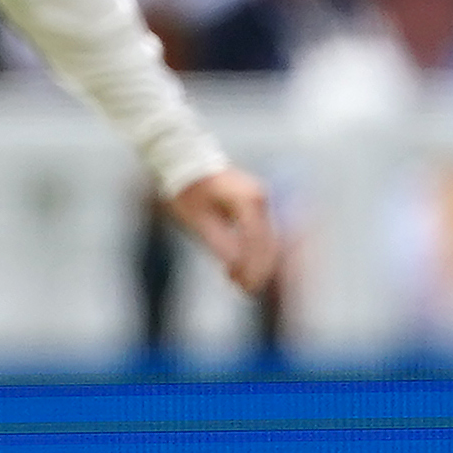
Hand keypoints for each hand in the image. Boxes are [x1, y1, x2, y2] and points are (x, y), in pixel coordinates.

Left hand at [166, 167, 278, 296]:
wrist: (185, 162)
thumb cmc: (186, 189)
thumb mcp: (197, 221)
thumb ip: (219, 242)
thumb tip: (235, 267)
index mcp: (247, 200)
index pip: (257, 241)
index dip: (253, 267)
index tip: (244, 286)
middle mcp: (259, 198)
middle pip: (267, 241)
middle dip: (259, 268)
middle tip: (246, 291)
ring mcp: (260, 198)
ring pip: (267, 237)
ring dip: (258, 262)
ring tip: (243, 284)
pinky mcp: (255, 202)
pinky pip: (260, 230)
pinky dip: (254, 250)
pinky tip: (241, 267)